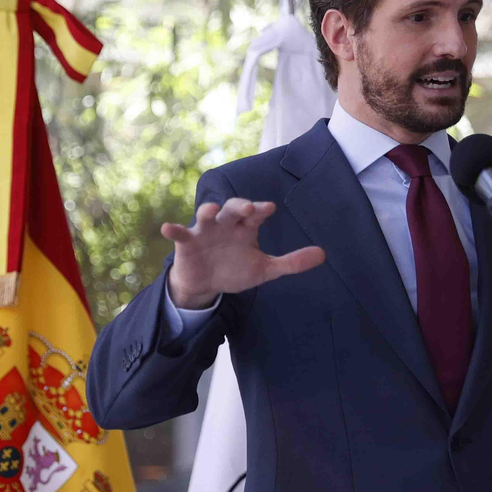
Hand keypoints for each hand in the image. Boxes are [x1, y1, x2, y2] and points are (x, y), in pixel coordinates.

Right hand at [160, 198, 324, 308]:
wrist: (206, 285)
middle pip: (233, 208)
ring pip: (206, 214)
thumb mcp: (265, 269)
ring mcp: (205, 231)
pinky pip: (179, 233)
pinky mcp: (187, 243)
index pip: (256, 214)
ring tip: (211, 209)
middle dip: (240, 206)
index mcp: (246, 228)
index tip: (268, 209)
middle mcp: (226, 224)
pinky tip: (167, 228)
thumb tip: (324, 254)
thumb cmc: (235, 270)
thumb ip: (292, 262)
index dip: (261, 209)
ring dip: (208, 210)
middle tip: (249, 208)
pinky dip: (174, 229)